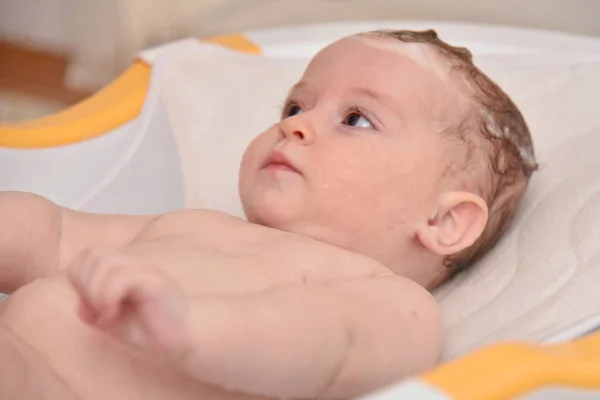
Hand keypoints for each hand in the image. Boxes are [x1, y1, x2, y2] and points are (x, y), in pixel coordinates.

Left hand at [67, 246, 190, 356]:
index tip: (91, 306)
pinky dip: (108, 296)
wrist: (184, 338)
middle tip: (98, 310)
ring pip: (104, 261)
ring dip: (96, 290)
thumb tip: (82, 304)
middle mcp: (133, 265)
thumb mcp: (112, 323)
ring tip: (107, 313)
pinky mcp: (155, 281)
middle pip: (92, 253)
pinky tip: (113, 313)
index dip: (79, 279)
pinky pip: (122, 276)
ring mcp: (145, 270)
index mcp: (122, 269)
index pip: (86, 255)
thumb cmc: (151, 330)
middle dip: (85, 284)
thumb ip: (93, 310)